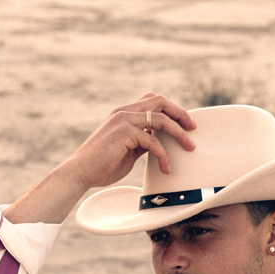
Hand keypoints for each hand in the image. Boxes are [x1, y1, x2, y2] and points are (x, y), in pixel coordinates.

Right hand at [62, 91, 196, 189]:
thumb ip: (142, 142)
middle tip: (193, 128)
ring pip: (161, 119)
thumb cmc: (102, 165)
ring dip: (179, 133)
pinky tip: (166, 167)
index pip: (153, 101)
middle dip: (180, 113)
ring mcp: (123, 120)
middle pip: (160, 101)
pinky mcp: (124, 133)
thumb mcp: (128, 151)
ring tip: (189, 148)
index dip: (171, 109)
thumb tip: (158, 143)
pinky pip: (153, 140)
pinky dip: (163, 155)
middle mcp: (124, 112)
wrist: (81, 172)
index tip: (185, 123)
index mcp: (124, 113)